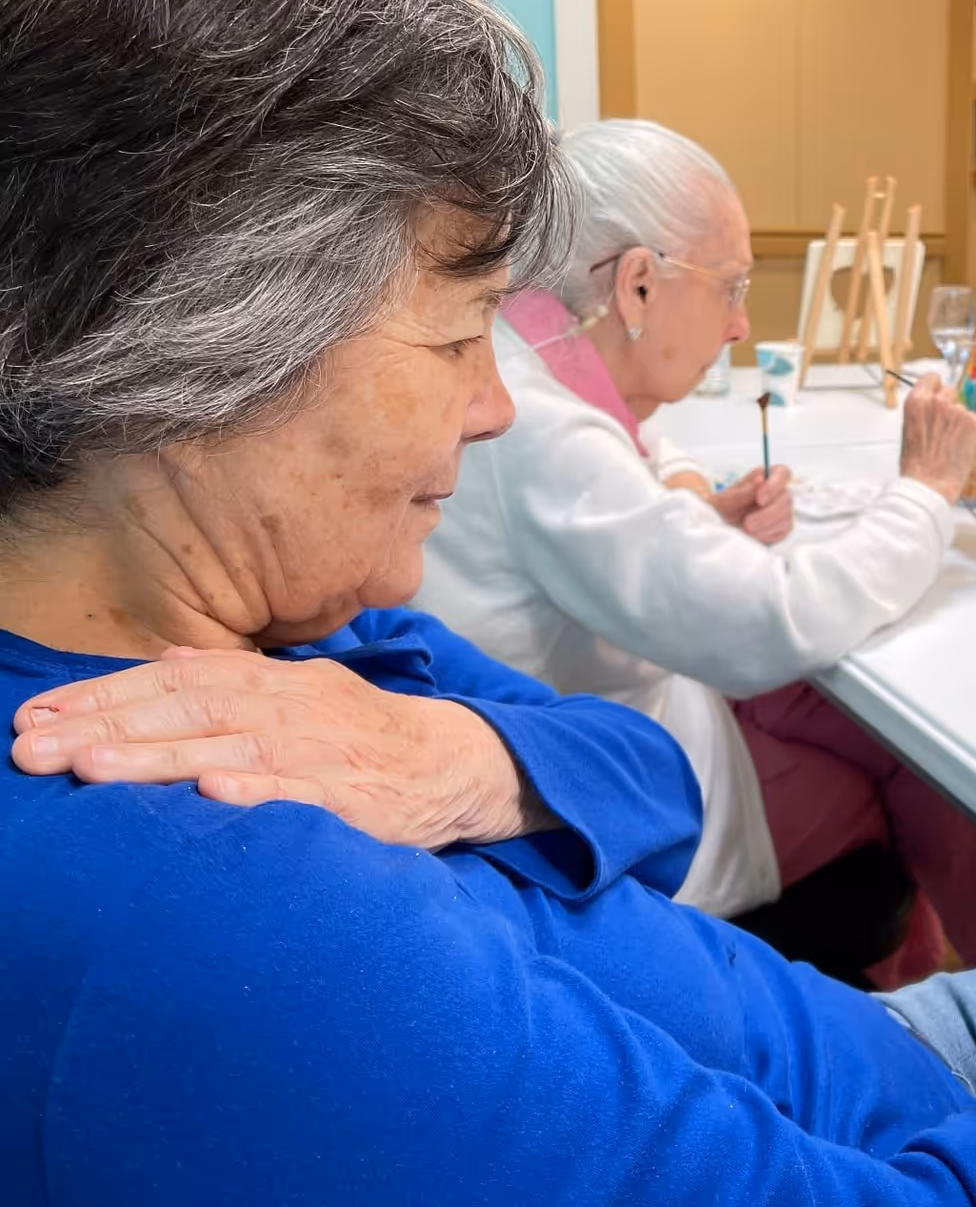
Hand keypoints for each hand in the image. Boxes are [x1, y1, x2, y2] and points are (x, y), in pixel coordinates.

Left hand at [8, 649, 550, 849]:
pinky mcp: (354, 797)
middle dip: (106, 728)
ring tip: (91, 768)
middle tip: (33, 746)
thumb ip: (235, 678)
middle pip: (187, 711)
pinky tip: (212, 793)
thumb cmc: (363, 737)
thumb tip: (169, 656)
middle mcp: (290, 708)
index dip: (103, 696)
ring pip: (229, 749)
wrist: (454, 763)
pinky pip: (300, 793)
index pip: (173, 682)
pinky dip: (258, 790)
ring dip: (158, 758)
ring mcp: (321, 751)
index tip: (36, 716)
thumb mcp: (300, 693)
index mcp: (271, 682)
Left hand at [711, 466, 793, 544]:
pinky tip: (753, 534)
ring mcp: (784, 510)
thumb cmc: (727, 505)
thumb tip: (760, 480)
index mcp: (769, 476)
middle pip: (786, 499)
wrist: (725, 522)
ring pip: (785, 517)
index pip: (783, 474)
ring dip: (765, 525)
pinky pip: (782, 532)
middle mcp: (780, 491)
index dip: (774, 486)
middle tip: (748, 523)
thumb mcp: (726, 498)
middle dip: (767, 514)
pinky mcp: (783, 527)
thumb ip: (743, 491)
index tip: (759, 499)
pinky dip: (766, 535)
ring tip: (746, 529)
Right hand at [897, 373, 975, 503]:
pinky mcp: (972, 423)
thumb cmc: (915, 464)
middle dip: (948, 404)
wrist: (928, 484)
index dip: (935, 387)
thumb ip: (922, 412)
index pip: (931, 377)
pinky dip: (968, 431)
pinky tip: (958, 446)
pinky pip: (972, 420)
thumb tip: (931, 406)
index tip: (937, 394)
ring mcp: (957, 411)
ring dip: (958, 421)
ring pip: (961, 408)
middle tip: (944, 426)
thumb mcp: (909, 429)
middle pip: (949, 390)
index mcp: (917, 401)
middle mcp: (937, 402)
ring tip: (949, 442)